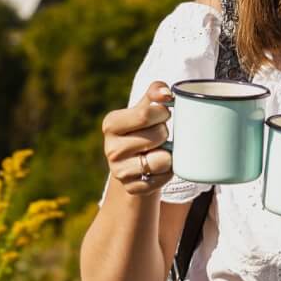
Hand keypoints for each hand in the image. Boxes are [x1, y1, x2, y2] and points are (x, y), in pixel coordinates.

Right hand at [102, 82, 174, 197]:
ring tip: (159, 152)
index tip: (162, 115)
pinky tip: (158, 168)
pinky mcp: (131, 188)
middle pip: (158, 135)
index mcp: (111, 124)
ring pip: (162, 159)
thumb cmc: (143, 129)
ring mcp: (119, 171)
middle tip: (159, 136)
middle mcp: (111, 149)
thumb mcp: (145, 108)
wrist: (135, 163)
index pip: (147, 114)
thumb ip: (155, 92)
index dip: (163, 113)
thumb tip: (166, 94)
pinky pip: (163, 178)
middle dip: (165, 133)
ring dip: (169, 154)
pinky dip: (167, 172)